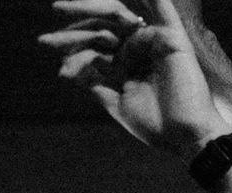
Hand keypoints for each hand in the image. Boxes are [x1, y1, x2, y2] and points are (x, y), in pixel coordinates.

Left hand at [43, 0, 229, 155]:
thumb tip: (68, 67)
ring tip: (61, 7)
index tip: (46, 46)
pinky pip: (162, 7)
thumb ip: (95, 84)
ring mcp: (155, 42)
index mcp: (129, 64)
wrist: (186, 139)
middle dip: (72, 29)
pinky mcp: (172, 39)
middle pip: (102, 26)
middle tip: (45, 38)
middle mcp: (141, 49)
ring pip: (119, 14)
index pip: (94, 44)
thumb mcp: (116, 104)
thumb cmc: (157, 127)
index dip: (70, 44)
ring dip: (90, 6)